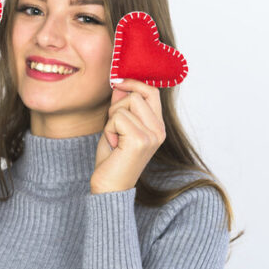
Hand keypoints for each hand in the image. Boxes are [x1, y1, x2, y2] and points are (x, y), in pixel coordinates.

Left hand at [90, 78, 164, 193]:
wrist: (110, 187)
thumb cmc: (112, 159)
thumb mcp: (117, 126)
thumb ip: (122, 106)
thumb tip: (121, 84)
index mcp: (158, 127)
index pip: (152, 92)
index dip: (134, 83)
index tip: (117, 81)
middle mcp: (159, 130)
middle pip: (137, 94)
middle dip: (118, 106)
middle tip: (114, 127)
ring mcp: (152, 135)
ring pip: (126, 104)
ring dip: (112, 119)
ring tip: (115, 138)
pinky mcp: (140, 140)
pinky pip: (118, 117)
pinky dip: (109, 129)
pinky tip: (113, 144)